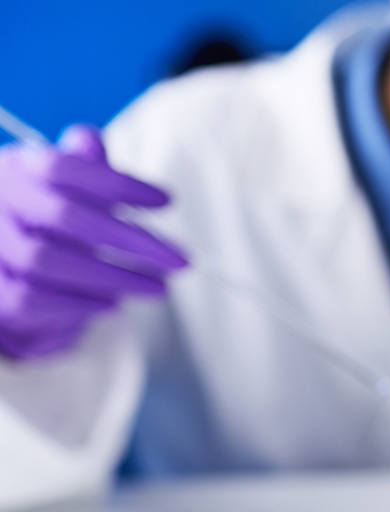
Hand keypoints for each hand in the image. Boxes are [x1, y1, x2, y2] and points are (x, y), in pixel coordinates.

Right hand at [0, 125, 185, 358]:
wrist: (5, 263)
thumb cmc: (45, 216)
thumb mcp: (62, 185)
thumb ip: (83, 165)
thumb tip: (89, 139)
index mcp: (19, 170)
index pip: (66, 168)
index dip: (118, 184)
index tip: (167, 202)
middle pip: (67, 218)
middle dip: (131, 240)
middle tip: (180, 260)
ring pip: (50, 262)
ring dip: (113, 277)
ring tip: (159, 287)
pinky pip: (36, 298)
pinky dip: (81, 302)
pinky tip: (114, 303)